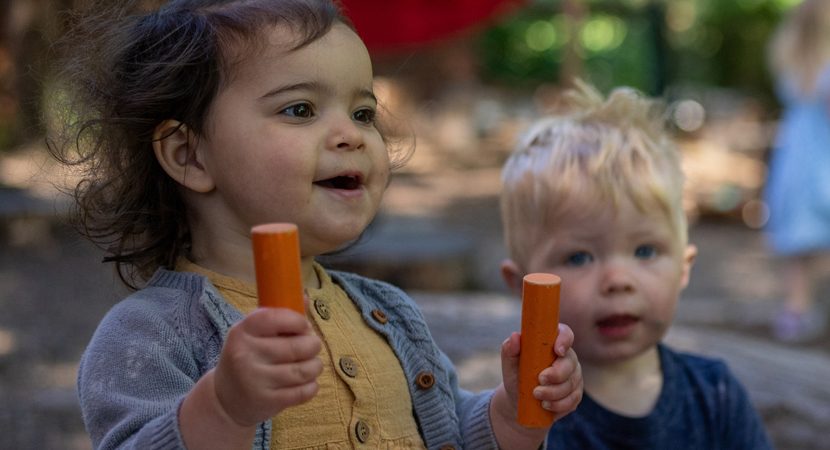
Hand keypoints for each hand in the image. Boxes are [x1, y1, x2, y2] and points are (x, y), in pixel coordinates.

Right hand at [213, 307, 322, 425]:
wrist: (226, 399)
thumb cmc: (247, 358)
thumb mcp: (253, 335)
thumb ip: (278, 316)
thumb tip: (304, 296)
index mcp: (242, 332)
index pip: (273, 317)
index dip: (296, 320)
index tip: (304, 326)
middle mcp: (245, 355)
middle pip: (295, 346)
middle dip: (313, 344)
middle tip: (312, 346)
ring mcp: (255, 381)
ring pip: (303, 370)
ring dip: (315, 366)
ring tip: (313, 364)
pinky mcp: (267, 402)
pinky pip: (303, 392)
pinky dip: (312, 386)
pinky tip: (307, 382)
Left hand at [490, 323, 582, 448]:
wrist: (519, 400)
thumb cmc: (516, 375)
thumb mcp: (509, 363)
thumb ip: (510, 349)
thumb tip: (515, 337)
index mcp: (552, 343)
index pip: (565, 333)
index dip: (564, 340)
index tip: (557, 351)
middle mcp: (567, 357)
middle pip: (570, 362)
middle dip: (556, 374)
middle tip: (540, 381)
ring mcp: (574, 376)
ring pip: (571, 383)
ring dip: (554, 392)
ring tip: (537, 396)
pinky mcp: (575, 394)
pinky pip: (573, 400)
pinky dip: (559, 405)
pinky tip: (546, 406)